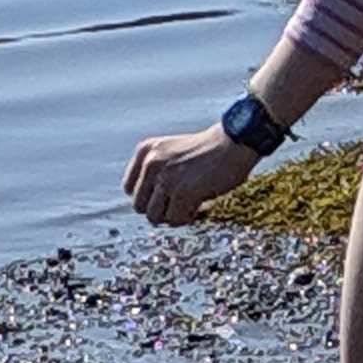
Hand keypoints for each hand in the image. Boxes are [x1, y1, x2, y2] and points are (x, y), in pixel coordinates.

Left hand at [123, 126, 260, 226]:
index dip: (147, 198)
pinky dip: (187, 218)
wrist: (234, 143)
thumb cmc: (209, 149)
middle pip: (139, 206)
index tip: (163, 199)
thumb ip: (157, 170)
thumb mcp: (172, 151)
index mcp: (146, 151)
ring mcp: (166, 178)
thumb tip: (150, 204)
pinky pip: (176, 219)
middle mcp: (152, 163)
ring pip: (155, 216)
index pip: (129, 188)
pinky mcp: (183, 192)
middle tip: (178, 206)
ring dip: (172, 216)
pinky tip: (199, 207)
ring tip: (189, 207)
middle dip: (159, 210)